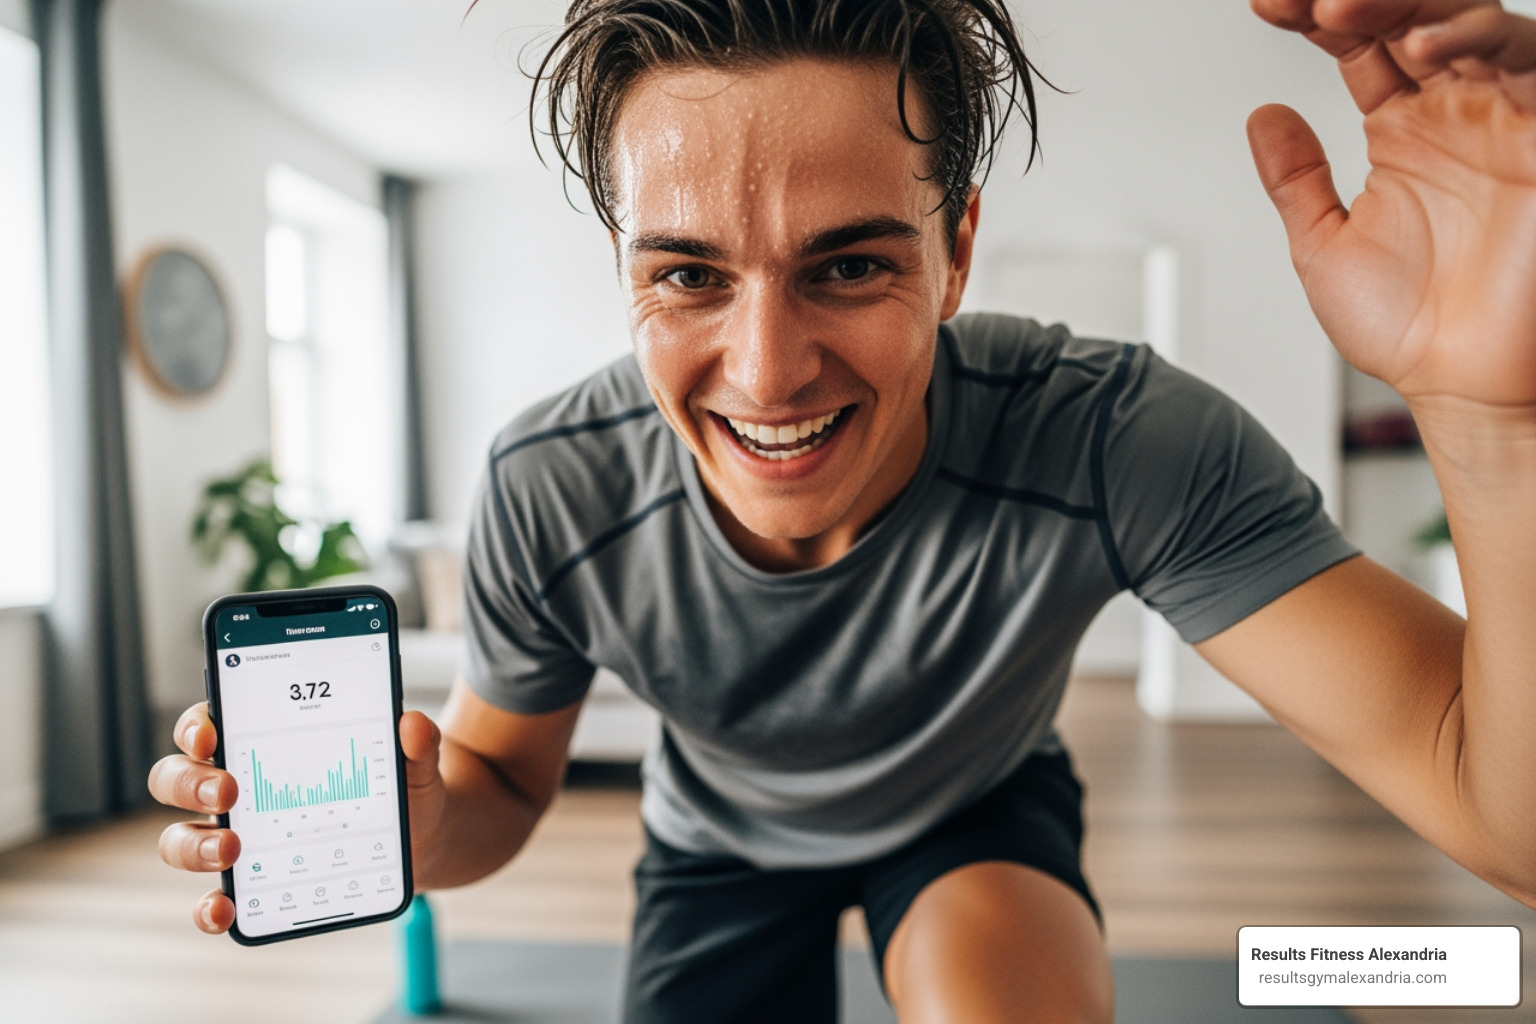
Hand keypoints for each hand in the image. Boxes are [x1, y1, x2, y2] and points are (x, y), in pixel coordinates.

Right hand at [147, 703, 444, 934]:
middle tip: (229, 792)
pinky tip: (226, 910)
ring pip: (180, 837)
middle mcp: (238, 787)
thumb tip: (413, 724)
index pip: (208, 724)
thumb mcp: (414, 765)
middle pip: (177, 777)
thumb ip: (415, 745)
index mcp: (264, 742)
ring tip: (232, 850)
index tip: (212, 735)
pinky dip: (209, 908)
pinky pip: (212, 898)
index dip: (197, 726)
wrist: (423, 842)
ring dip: (192, 845)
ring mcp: (238, 837)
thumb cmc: (401, 789)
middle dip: (190, 783)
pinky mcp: (253, 883)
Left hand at [1248, 0, 1535, 413]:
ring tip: (1339, 14)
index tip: (1265, 6)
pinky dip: (1478, 41)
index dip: (1312, 16)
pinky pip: (1527, 63)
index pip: (1358, 43)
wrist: (1465, 387)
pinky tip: (1420, 51)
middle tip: (1303, 0)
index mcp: (1404, 128)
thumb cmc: (1411, 329)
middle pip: (1410, 15)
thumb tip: (1262, 116)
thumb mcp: (1324, 245)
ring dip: (1406, 7)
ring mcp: (1503, 115)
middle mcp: (1456, 110)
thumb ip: (1295, 180)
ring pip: (1468, 21)